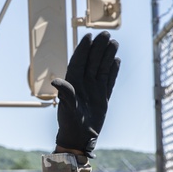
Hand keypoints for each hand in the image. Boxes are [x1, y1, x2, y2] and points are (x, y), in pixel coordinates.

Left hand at [52, 32, 119, 156]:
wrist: (79, 138)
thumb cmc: (69, 123)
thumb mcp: (67, 108)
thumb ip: (65, 94)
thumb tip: (55, 81)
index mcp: (73, 83)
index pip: (79, 61)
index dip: (83, 49)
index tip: (88, 36)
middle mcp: (83, 84)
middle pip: (92, 61)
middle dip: (97, 47)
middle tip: (105, 33)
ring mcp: (94, 89)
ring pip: (101, 68)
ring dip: (107, 55)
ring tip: (114, 42)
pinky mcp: (103, 97)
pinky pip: (108, 80)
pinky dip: (113, 71)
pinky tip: (116, 60)